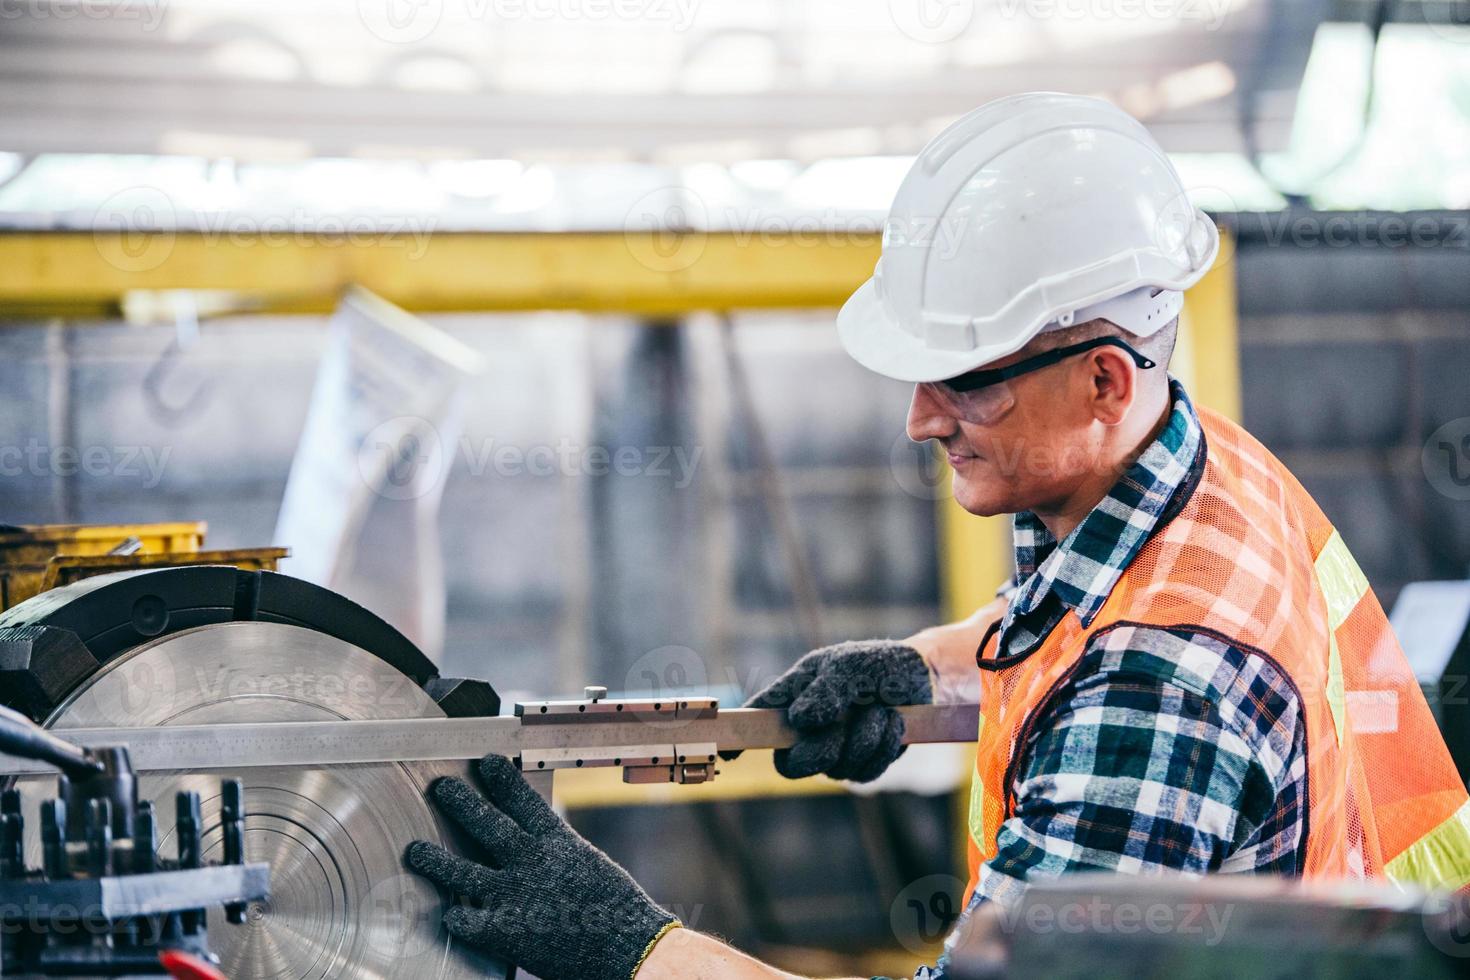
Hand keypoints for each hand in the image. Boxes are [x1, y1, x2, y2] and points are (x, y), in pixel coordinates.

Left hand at [405, 755, 680, 979]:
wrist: (629, 948)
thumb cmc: (616, 910)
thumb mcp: (590, 866)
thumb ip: (558, 853)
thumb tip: (539, 841)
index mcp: (558, 842)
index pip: (523, 801)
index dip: (502, 779)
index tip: (485, 762)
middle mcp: (531, 862)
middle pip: (486, 824)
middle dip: (460, 803)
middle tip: (441, 788)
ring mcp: (514, 895)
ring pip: (461, 870)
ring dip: (434, 859)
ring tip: (414, 850)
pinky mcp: (504, 930)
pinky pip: (465, 918)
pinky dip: (456, 916)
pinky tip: (450, 913)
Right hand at [742, 640, 931, 782]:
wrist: (918, 680)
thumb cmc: (874, 666)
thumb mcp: (849, 667)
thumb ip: (825, 691)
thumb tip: (801, 721)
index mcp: (791, 699)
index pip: (756, 721)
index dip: (739, 741)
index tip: (727, 755)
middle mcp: (805, 730)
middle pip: (791, 765)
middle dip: (823, 748)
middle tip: (845, 722)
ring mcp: (832, 752)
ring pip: (836, 768)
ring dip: (866, 734)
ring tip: (878, 708)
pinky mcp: (860, 765)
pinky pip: (865, 773)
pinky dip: (884, 744)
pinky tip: (891, 722)